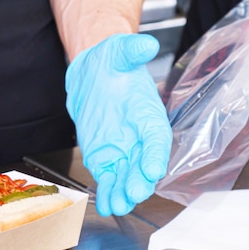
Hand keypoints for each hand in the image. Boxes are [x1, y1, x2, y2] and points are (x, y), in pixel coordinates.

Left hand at [65, 34, 171, 216]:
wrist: (92, 72)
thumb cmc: (112, 62)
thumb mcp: (121, 50)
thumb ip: (132, 50)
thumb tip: (145, 44)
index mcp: (148, 114)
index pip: (156, 136)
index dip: (155, 153)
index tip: (153, 168)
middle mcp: (137, 136)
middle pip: (142, 163)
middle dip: (139, 179)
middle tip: (134, 192)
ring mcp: (120, 148)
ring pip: (125, 175)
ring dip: (122, 191)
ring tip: (119, 205)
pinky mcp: (103, 155)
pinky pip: (107, 177)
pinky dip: (107, 191)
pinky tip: (107, 204)